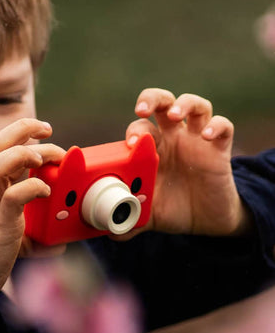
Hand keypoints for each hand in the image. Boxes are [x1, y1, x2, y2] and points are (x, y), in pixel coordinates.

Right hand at [0, 118, 65, 295]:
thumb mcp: (10, 234)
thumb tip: (60, 242)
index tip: (43, 131)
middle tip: (48, 130)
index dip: (20, 133)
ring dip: (22, 155)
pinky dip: (33, 188)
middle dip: (22, 129)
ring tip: (42, 159)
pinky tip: (46, 192)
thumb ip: (34, 233)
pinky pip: (13, 197)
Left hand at [122, 89, 250, 237]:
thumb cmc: (171, 208)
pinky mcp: (219, 149)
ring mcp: (196, 140)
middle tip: (141, 110)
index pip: (139, 125)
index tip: (130, 144)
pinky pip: (223, 126)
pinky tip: (207, 136)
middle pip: (162, 102)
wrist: (205, 221)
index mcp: (151, 148)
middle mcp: (172, 138)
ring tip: (175, 114)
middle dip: (151, 99)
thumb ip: (128, 220)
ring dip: (184, 104)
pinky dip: (216, 126)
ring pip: (194, 105)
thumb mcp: (147, 215)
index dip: (133, 130)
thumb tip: (108, 233)